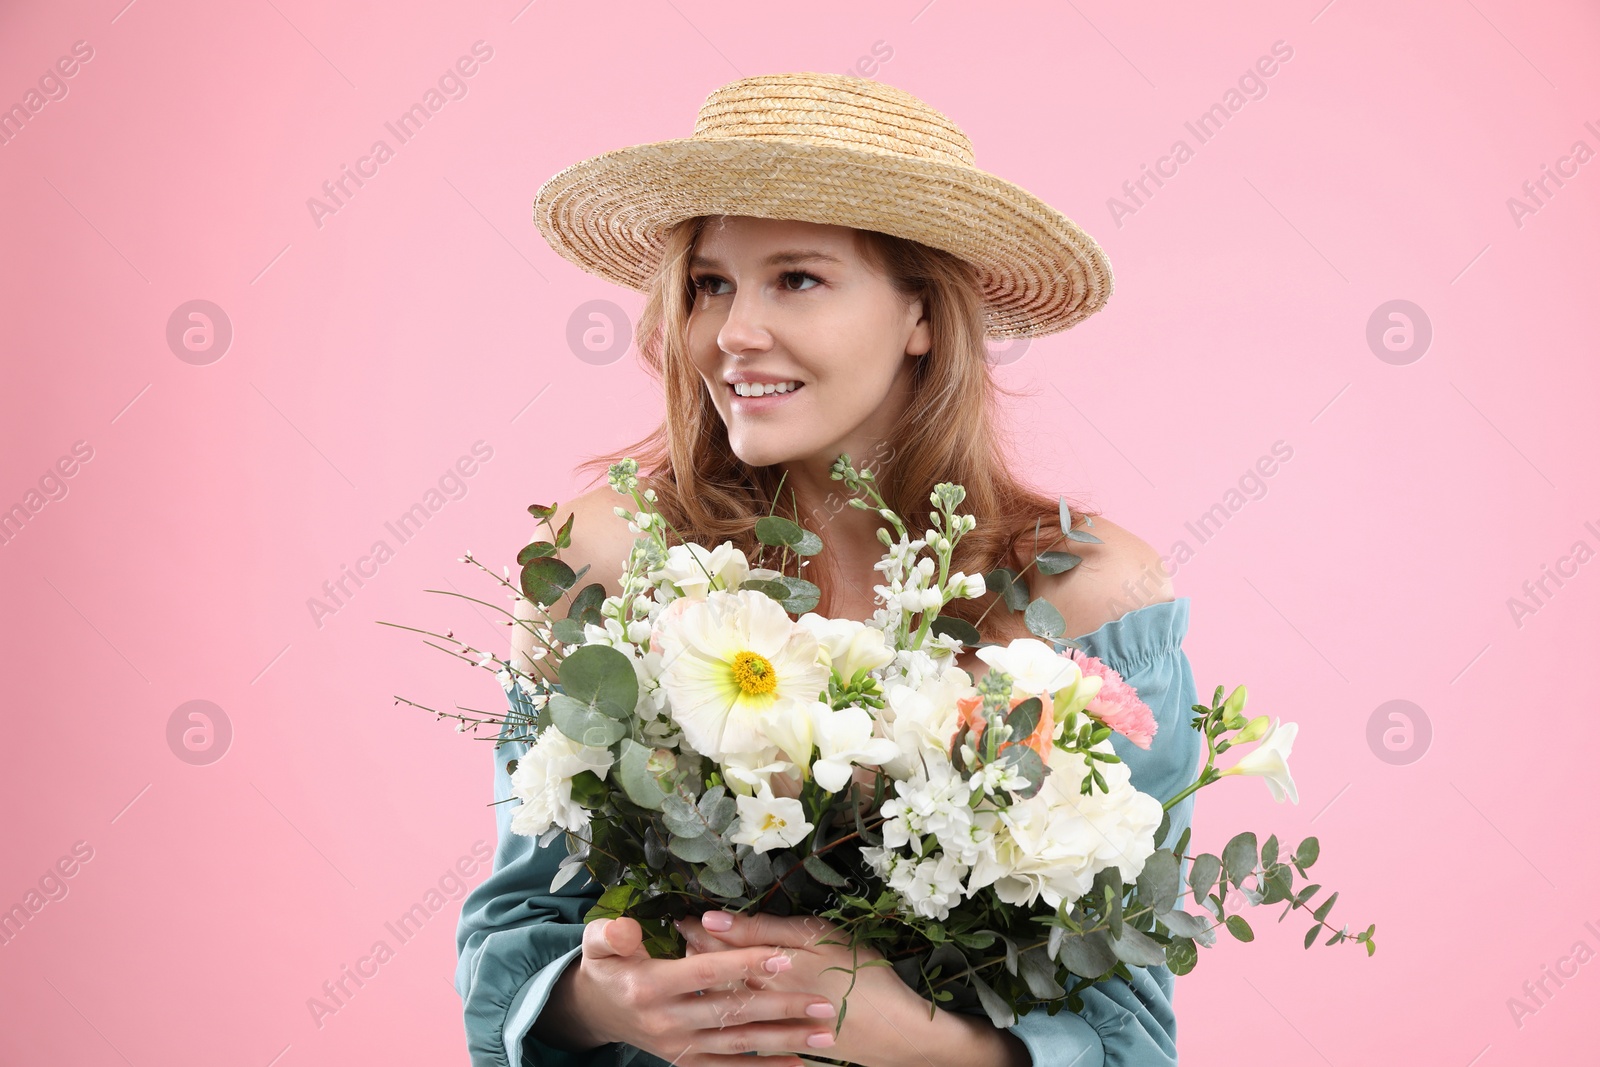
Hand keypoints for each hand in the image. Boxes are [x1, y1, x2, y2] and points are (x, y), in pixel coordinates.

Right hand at [540, 915, 841, 1066]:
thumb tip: (627, 929)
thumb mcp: (597, 943)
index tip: (782, 956)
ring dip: (784, 1041)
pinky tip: (797, 1065)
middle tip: (822, 1003)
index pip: (706, 973)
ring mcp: (679, 1045)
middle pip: (732, 1011)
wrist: (598, 1012)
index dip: (743, 964)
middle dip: (780, 1007)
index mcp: (650, 985)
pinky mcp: (687, 1061)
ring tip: (824, 1035)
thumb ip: (611, 934)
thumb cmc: (608, 967)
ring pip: (739, 1043)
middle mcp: (667, 1020)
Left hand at [677, 910, 1029, 1066]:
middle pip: (716, 977)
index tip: (677, 918)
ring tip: (694, 968)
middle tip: (680, 939)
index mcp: (765, 966)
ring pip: (726, 1002)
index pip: (717, 946)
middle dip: (696, 958)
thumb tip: (710, 918)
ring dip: (709, 985)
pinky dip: (730, 1015)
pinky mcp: (783, 1043)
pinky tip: (724, 1007)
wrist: (897, 1034)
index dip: (696, 930)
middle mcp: (760, 999)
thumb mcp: (818, 938)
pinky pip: (745, 1029)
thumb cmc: (863, 974)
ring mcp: (770, 1026)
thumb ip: (763, 928)